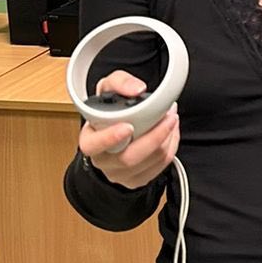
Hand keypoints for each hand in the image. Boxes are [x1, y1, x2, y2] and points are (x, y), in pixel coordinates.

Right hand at [77, 70, 179, 188]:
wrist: (114, 131)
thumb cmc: (109, 113)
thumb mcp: (108, 90)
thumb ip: (119, 82)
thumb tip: (137, 89)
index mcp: (90, 141)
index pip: (93, 145)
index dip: (110, 138)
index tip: (128, 127)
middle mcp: (103, 161)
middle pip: (128, 158)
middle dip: (154, 137)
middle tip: (169, 117)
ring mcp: (120, 174)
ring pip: (149, 162)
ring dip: (167, 139)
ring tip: (172, 119)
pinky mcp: (137, 180)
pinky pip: (160, 167)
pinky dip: (170, 148)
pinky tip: (170, 133)